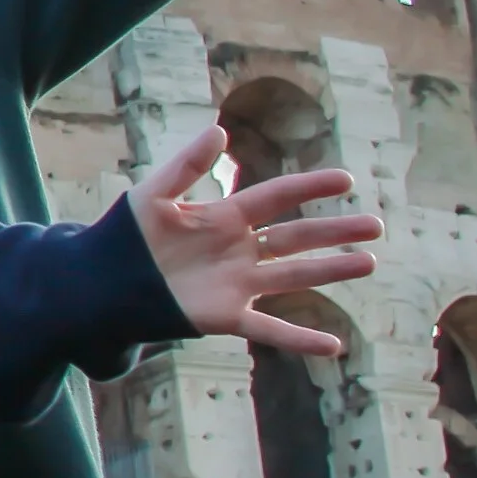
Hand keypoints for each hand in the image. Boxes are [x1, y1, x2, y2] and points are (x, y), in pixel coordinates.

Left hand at [130, 123, 381, 354]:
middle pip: (296, 237)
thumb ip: (186, 165)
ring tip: (370, 263)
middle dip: (335, 231)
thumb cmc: (125, 236)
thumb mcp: (153, 195)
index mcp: (224, 216)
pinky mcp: (225, 315)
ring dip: (331, 270)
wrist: (101, 282)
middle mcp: (239, 249)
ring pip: (294, 276)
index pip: (276, 196)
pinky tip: (334, 346)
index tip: (345, 180)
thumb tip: (220, 130)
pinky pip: (270, 328)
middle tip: (375, 226)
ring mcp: (236, 283)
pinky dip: (301, 339)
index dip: (310, 187)